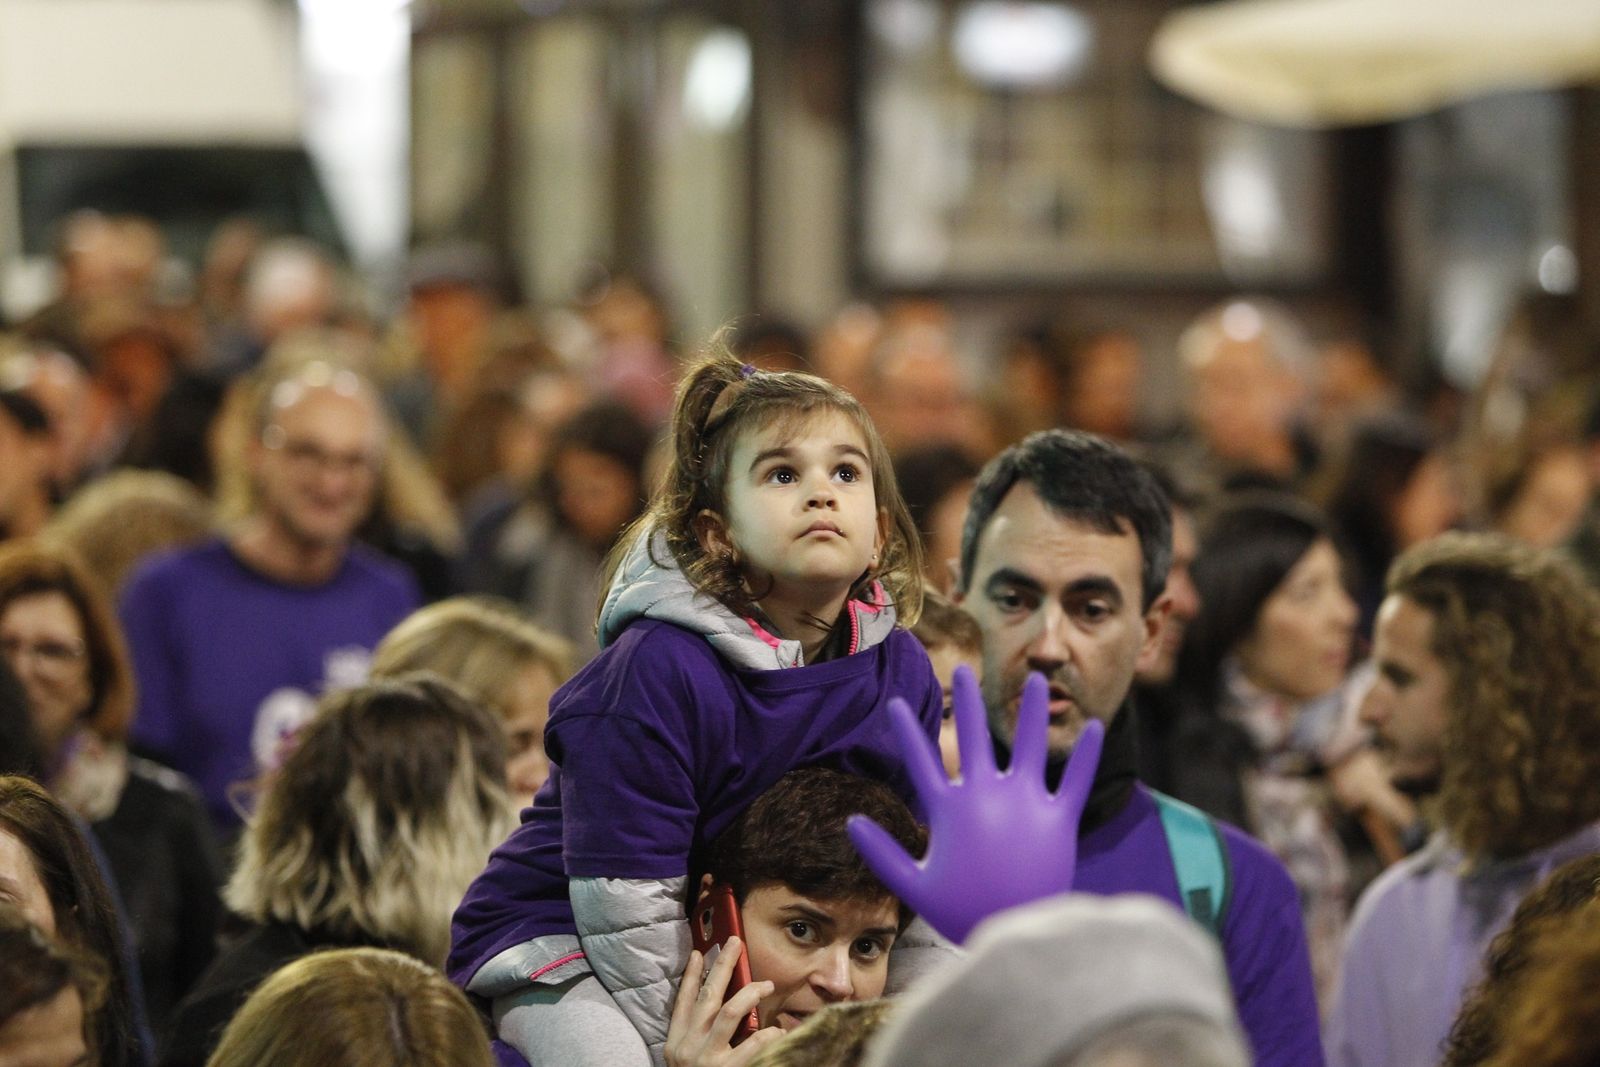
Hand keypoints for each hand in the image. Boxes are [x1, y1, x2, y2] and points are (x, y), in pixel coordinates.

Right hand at [664, 938, 783, 1066]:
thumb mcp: (684, 1060)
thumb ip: (697, 1038)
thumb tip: (717, 1010)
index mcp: (676, 1043)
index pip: (682, 1002)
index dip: (691, 976)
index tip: (698, 953)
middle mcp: (688, 1046)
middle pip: (708, 996)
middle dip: (722, 966)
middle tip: (736, 943)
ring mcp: (706, 1057)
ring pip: (729, 1012)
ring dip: (750, 994)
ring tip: (767, 985)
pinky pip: (751, 1044)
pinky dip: (767, 1034)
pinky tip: (778, 1031)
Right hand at [848, 666, 1103, 944]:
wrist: (1015, 933)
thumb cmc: (961, 912)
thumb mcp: (913, 885)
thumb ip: (881, 853)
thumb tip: (851, 822)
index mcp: (950, 810)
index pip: (921, 761)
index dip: (907, 731)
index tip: (896, 705)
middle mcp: (986, 796)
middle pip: (974, 737)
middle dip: (968, 701)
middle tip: (965, 672)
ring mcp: (1025, 804)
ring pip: (1030, 745)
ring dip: (1030, 709)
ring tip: (1035, 678)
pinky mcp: (1059, 819)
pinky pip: (1076, 779)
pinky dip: (1086, 754)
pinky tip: (1097, 726)